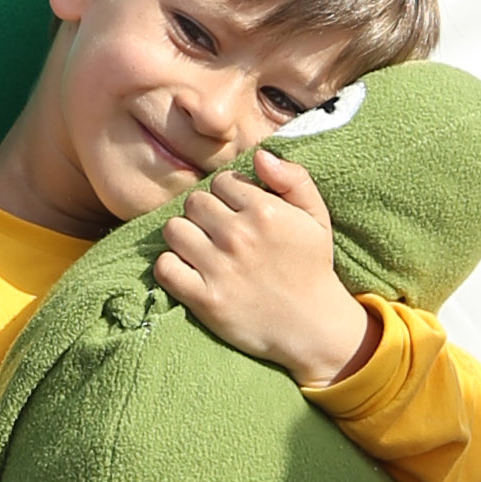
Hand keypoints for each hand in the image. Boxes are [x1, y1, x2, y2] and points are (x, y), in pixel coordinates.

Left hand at [153, 148, 374, 384]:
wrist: (312, 327)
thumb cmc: (311, 267)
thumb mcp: (316, 217)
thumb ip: (293, 178)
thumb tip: (259, 154)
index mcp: (264, 211)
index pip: (221, 181)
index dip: (229, 195)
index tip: (239, 213)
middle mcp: (238, 236)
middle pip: (193, 202)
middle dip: (205, 214)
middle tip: (221, 234)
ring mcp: (218, 268)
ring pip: (173, 229)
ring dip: (185, 237)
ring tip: (204, 250)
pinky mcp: (204, 298)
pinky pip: (164, 267)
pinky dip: (171, 267)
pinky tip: (190, 271)